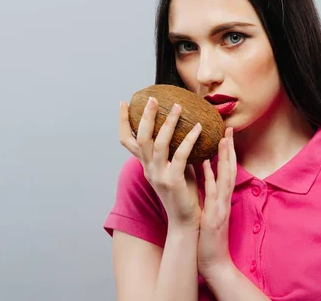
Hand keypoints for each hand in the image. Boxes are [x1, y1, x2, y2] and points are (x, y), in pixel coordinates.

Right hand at [118, 96, 202, 229]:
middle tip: (151, 98)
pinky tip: (198, 127)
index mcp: (146, 164)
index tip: (123, 103)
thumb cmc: (183, 192)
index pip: (127, 141)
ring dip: (168, 123)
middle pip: (141, 138)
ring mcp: (159, 175)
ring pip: (159, 144)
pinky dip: (189, 139)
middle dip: (145, 116)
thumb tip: (181, 127)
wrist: (185, 221)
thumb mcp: (173, 168)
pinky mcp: (173, 181)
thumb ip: (173, 151)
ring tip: (177, 106)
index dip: (123, 122)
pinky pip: (180, 155)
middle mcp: (148, 168)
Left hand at [198, 127, 237, 276]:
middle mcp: (224, 200)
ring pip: (224, 178)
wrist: (213, 261)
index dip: (227, 152)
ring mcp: (220, 207)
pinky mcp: (213, 216)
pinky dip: (211, 178)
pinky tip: (207, 164)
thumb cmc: (209, 237)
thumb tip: (203, 170)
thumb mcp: (210, 210)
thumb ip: (209, 191)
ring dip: (224, 159)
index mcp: (222, 198)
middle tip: (228, 129)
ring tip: (223, 140)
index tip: (225, 133)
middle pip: (229, 170)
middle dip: (230, 149)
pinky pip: (212, 193)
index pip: (226, 171)